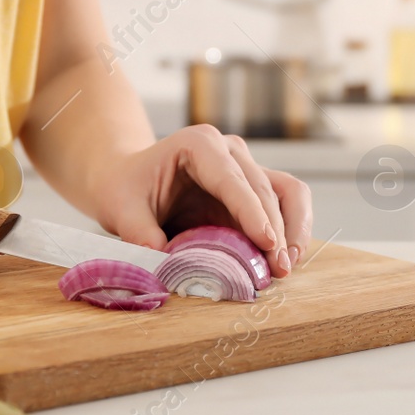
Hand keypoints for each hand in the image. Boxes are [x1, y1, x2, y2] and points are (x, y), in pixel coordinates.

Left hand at [90, 125, 312, 277]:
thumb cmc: (123, 188)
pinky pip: (285, 204)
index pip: (232, 180)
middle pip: (264, 188)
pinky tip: (285, 257)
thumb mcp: (120, 209)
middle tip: (277, 270)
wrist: (127, 180)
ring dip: (294, 228)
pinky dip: (291, 229)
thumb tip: (164, 263)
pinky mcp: (252, 189)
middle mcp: (229, 150)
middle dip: (276, 230)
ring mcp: (245, 168)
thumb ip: (139, 233)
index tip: (267, 243)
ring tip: (287, 265)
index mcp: (198, 144)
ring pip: (287, 192)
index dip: (252, 212)